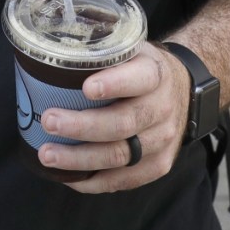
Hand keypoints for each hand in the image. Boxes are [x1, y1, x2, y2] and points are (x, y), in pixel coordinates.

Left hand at [36, 43, 190, 192]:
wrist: (181, 91)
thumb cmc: (139, 68)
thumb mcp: (129, 49)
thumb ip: (102, 50)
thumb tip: (54, 54)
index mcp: (155, 74)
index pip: (139, 79)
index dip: (114, 84)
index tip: (86, 88)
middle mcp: (162, 108)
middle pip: (122, 123)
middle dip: (82, 126)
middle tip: (49, 121)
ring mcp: (162, 140)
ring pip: (120, 156)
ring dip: (79, 158)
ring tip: (47, 154)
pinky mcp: (158, 166)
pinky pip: (122, 181)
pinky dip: (92, 181)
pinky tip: (67, 176)